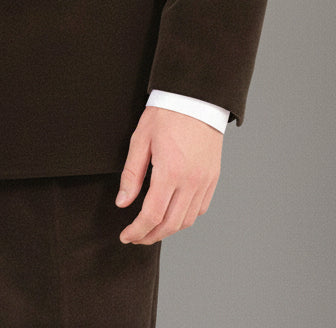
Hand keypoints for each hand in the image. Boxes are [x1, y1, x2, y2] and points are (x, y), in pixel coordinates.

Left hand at [116, 106, 222, 244]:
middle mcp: (190, 181)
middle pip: (171, 224)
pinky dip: (185, 218)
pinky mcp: (213, 178)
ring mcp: (204, 181)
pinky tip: (172, 213)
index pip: (152, 215)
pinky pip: (200, 209)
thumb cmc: (166, 114)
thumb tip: (123, 202)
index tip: (126, 236)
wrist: (196, 98)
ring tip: (152, 227)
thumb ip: (131, 174)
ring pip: (187, 220)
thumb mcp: (140, 139)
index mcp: (170, 171)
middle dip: (150, 236)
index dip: (137, 231)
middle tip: (136, 237)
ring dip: (168, 229)